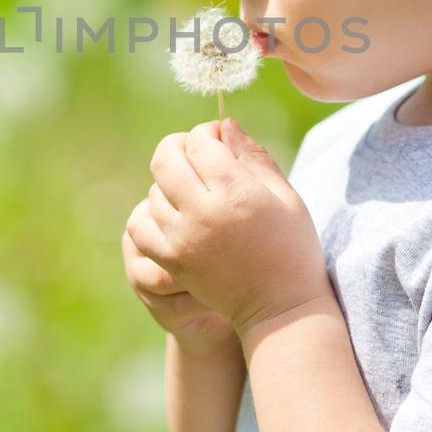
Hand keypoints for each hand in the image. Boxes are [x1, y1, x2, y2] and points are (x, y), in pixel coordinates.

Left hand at [128, 118, 332, 337]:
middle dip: (179, 146)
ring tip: (191, 190)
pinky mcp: (171, 261)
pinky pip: (140, 226)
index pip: (201, 141)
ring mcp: (182, 238)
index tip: (220, 139)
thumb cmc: (291, 246)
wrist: (281, 306)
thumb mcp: (284, 194)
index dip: (208, 132)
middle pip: (166, 158)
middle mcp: (203, 212)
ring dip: (169, 182)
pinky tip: (170, 214)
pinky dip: (150, 214)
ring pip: (154, 189)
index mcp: (235, 192)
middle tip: (195, 153)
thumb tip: (224, 125)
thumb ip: (253, 155)